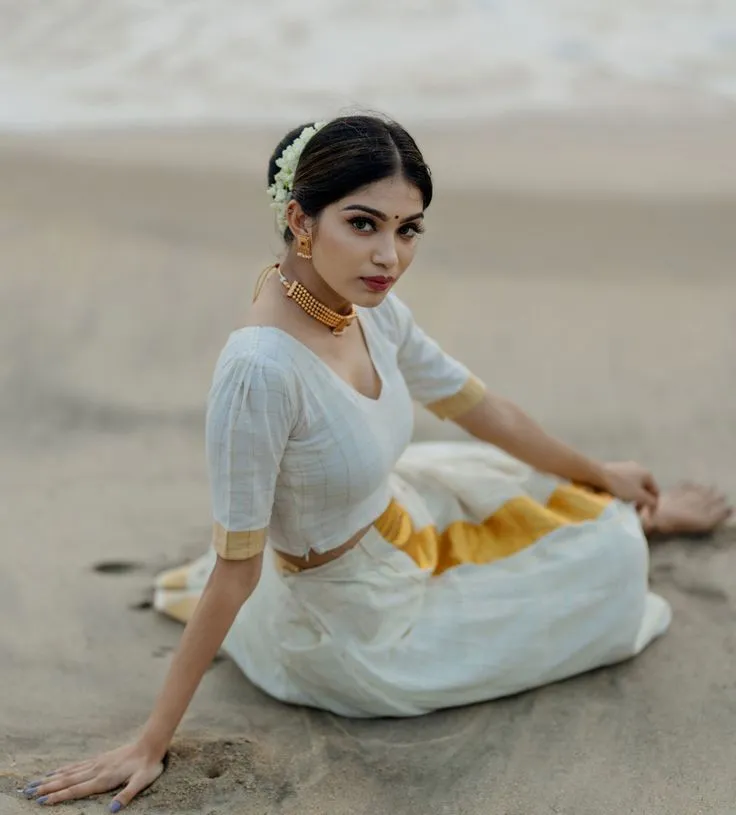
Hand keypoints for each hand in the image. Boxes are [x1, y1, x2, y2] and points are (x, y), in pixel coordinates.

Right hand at [21, 741, 166, 809]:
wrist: (151, 743)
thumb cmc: (147, 766)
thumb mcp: (141, 782)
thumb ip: (127, 795)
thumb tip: (113, 811)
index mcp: (104, 778)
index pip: (77, 789)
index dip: (59, 796)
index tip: (41, 802)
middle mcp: (97, 770)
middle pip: (67, 780)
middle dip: (47, 788)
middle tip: (27, 792)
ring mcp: (97, 763)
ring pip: (69, 772)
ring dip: (51, 778)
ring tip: (34, 783)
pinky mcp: (99, 759)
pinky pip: (77, 765)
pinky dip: (63, 769)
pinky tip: (56, 771)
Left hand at [602, 461, 658, 510]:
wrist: (598, 474)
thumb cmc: (620, 485)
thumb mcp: (638, 496)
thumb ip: (650, 501)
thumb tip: (654, 504)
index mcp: (647, 473)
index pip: (655, 492)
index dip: (653, 506)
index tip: (648, 516)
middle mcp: (638, 468)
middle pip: (644, 489)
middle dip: (641, 502)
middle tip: (634, 511)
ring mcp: (626, 467)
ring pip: (633, 486)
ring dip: (632, 497)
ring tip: (625, 505)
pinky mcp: (615, 469)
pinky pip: (624, 483)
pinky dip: (623, 491)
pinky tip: (617, 497)